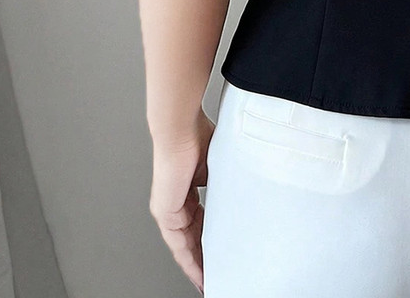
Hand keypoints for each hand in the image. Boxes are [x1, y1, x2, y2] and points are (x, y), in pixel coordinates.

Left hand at [149, 107, 215, 294]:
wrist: (180, 129)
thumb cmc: (198, 136)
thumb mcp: (218, 164)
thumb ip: (225, 179)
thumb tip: (243, 186)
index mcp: (187, 190)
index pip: (199, 223)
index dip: (209, 241)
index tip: (221, 254)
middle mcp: (175, 202)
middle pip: (192, 239)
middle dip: (205, 259)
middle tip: (217, 276)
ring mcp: (169, 209)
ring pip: (184, 245)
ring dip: (198, 265)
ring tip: (210, 280)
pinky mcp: (166, 212)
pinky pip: (178, 244)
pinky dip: (189, 260)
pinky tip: (200, 272)